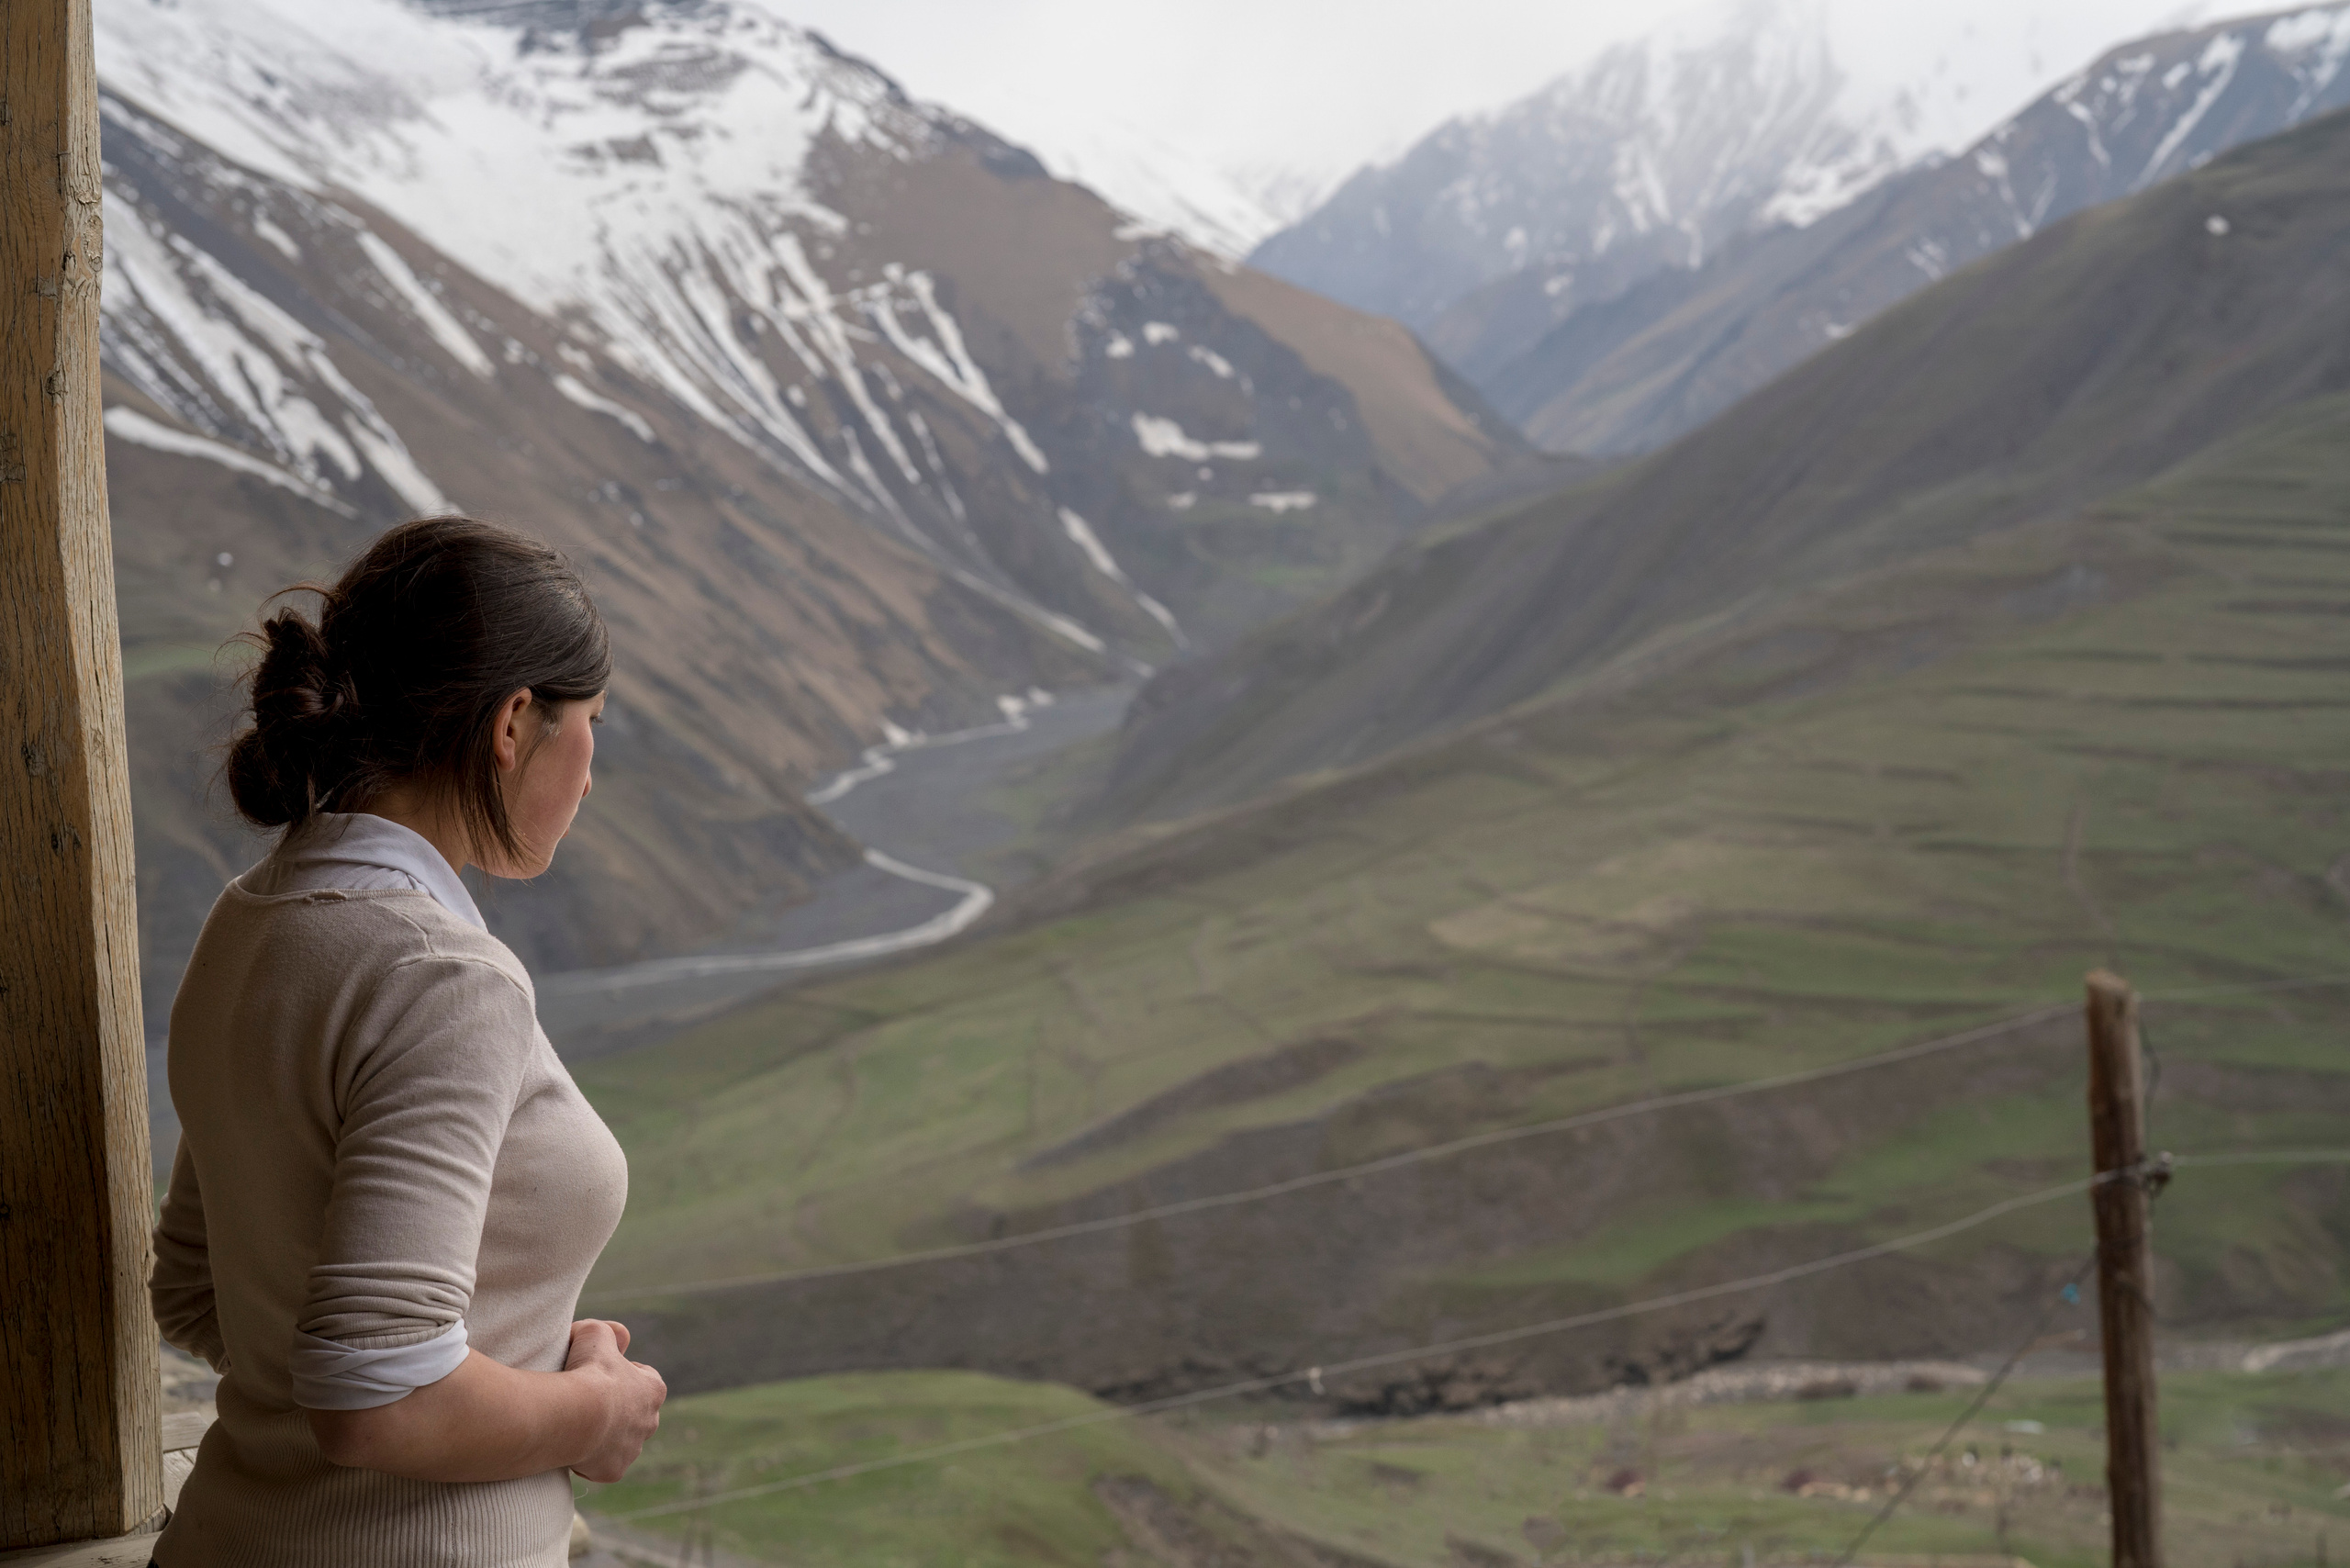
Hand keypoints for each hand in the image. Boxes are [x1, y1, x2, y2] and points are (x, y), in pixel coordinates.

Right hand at [563, 1318, 665, 1481]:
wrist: (574, 1416)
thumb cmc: (588, 1373)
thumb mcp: (595, 1334)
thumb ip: (607, 1331)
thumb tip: (617, 1333)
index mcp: (653, 1390)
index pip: (647, 1379)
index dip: (627, 1374)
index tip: (606, 1374)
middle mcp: (649, 1422)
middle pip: (637, 1414)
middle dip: (619, 1409)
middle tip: (590, 1404)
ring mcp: (632, 1450)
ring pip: (621, 1443)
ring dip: (605, 1437)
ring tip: (579, 1428)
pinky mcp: (613, 1471)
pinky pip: (602, 1466)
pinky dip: (590, 1460)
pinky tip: (573, 1451)